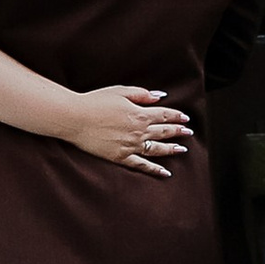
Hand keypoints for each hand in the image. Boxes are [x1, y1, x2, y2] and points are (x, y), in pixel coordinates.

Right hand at [70, 85, 192, 174]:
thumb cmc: (95, 101)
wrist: (76, 118)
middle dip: (178, 131)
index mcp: (140, 114)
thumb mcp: (120, 91)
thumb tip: (159, 96)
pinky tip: (164, 172)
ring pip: (157, 149)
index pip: (164, 115)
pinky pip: (142, 165)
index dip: (176, 116)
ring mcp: (131, 146)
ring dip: (171, 149)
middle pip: (164, 132)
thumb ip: (142, 94)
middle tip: (188, 133)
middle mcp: (139, 131)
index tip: (185, 118)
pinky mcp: (121, 157)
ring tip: (182, 149)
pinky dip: (154, 169)